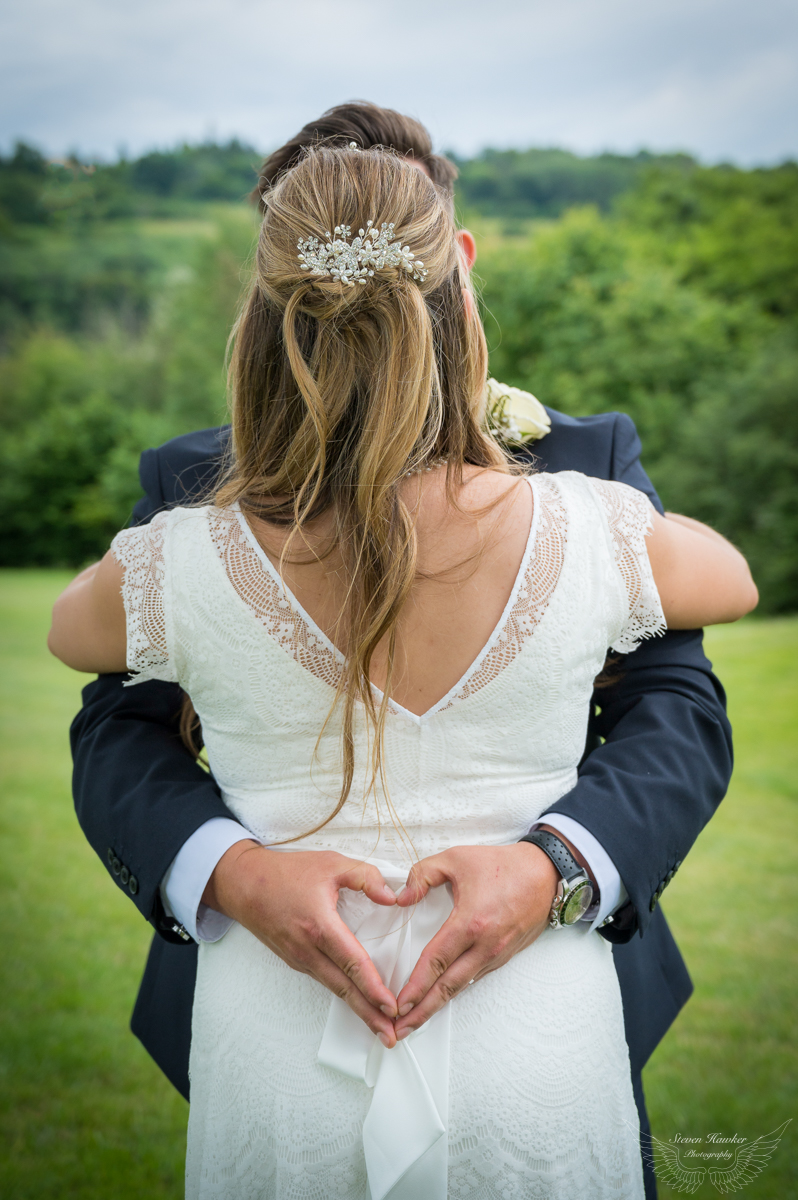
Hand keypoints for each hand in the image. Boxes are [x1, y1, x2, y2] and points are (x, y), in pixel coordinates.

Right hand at [204, 841, 400, 1046]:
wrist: (244, 883)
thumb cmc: (285, 872)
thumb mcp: (331, 863)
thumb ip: (365, 877)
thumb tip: (393, 897)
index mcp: (319, 925)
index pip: (352, 962)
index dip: (373, 987)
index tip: (391, 1006)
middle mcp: (307, 949)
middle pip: (344, 988)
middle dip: (369, 1014)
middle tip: (391, 1036)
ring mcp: (299, 958)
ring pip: (334, 988)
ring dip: (358, 1008)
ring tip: (379, 1026)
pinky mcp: (295, 960)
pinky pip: (324, 980)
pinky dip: (343, 993)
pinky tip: (357, 1000)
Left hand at [393, 842, 559, 1039]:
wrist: (545, 874)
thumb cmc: (502, 865)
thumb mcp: (456, 858)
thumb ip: (422, 875)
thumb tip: (401, 898)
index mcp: (470, 923)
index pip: (435, 961)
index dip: (415, 986)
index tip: (399, 1003)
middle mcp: (485, 946)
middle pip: (447, 986)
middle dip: (422, 1011)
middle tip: (399, 1029)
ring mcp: (497, 954)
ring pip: (461, 986)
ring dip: (437, 1005)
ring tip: (415, 1020)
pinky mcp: (504, 956)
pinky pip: (475, 977)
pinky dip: (456, 991)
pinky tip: (442, 996)